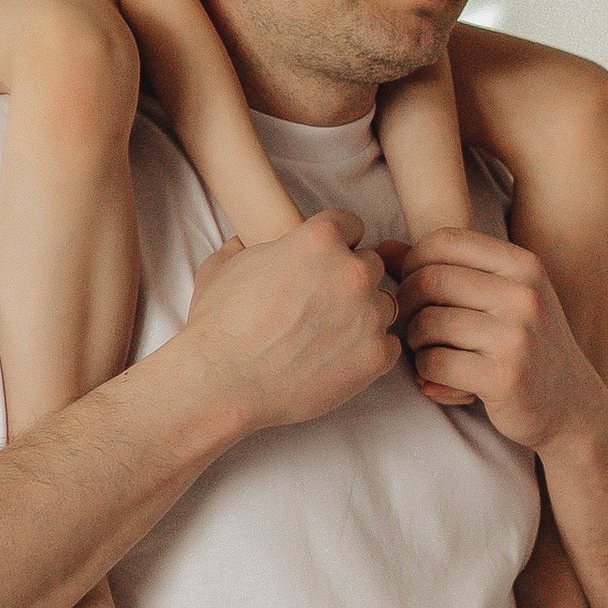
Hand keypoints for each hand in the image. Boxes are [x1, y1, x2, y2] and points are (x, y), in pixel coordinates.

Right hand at [176, 210, 398, 438]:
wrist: (223, 382)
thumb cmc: (219, 325)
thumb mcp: (220, 268)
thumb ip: (244, 247)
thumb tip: (243, 242)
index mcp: (320, 240)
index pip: (350, 224)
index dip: (337, 241)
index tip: (325, 260)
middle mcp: (353, 272)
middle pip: (370, 265)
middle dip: (350, 279)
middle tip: (321, 303)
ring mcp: (369, 315)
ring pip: (383, 305)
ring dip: (363, 315)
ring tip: (327, 335)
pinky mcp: (377, 355)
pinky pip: (388, 344)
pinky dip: (369, 350)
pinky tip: (338, 359)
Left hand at [394, 226, 605, 451]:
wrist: (570, 405)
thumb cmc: (522, 345)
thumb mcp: (497, 298)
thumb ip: (442, 269)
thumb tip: (382, 248)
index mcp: (523, 265)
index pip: (444, 240)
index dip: (414, 262)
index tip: (416, 288)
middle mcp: (525, 295)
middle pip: (429, 280)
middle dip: (408, 305)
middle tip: (416, 326)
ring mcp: (518, 337)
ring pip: (428, 323)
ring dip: (415, 342)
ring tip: (429, 353)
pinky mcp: (506, 377)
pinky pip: (435, 363)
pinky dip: (426, 373)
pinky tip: (439, 379)